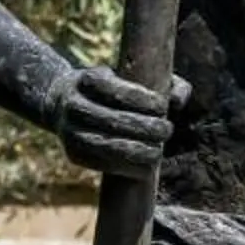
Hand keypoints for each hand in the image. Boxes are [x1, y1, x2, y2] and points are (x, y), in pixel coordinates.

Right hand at [51, 62, 187, 177]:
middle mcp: (73, 104)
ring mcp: (69, 130)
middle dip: (144, 128)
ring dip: (136, 152)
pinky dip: (124, 168)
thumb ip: (166, 83)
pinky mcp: (72, 153)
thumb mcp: (136, 74)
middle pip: (111, 119)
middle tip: (167, 130)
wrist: (65, 103)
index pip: (116, 90)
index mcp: (87, 78)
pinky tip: (145, 169)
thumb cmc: (115, 88)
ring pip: (104, 145)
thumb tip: (178, 102)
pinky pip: (99, 164)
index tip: (163, 107)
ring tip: (158, 153)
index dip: (142, 100)